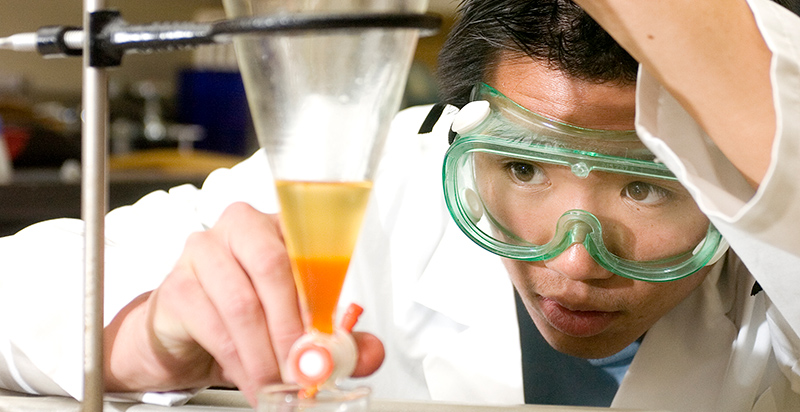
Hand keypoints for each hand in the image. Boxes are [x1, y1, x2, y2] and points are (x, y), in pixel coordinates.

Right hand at [102, 202, 383, 405]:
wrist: (181, 334)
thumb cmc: (242, 317)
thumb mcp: (295, 326)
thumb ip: (336, 338)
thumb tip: (370, 354)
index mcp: (279, 227)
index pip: (310, 245)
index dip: (323, 294)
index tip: (331, 338)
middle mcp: (241, 228)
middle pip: (273, 266)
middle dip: (292, 327)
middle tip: (302, 368)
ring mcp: (203, 252)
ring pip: (242, 302)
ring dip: (264, 353)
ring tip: (276, 383)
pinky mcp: (177, 285)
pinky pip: (213, 325)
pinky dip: (237, 361)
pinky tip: (250, 379)